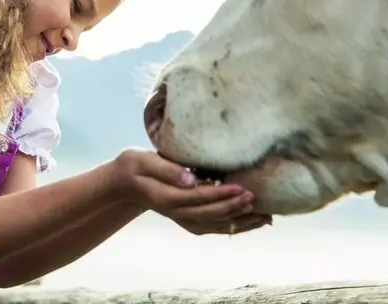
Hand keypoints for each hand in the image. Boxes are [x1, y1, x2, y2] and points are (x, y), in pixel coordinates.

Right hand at [112, 149, 271, 235]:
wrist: (123, 182)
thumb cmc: (133, 166)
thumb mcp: (143, 161)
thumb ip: (166, 169)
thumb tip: (190, 178)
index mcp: (165, 198)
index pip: (197, 198)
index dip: (220, 195)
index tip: (241, 188)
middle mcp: (175, 212)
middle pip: (209, 214)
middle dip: (234, 207)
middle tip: (255, 197)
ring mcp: (180, 218)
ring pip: (214, 225)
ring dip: (238, 222)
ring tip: (263, 216)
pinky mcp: (186, 218)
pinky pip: (211, 227)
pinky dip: (232, 226)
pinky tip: (250, 222)